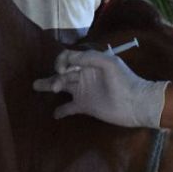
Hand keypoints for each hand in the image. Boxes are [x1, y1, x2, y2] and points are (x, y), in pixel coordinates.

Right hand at [32, 49, 166, 127]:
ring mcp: (84, 91)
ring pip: (62, 87)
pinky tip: (54, 113)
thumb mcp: (108, 63)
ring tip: (36, 86)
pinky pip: (69, 107)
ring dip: (50, 86)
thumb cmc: (124, 81)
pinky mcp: (86, 106)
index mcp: (89, 63)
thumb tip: (68, 59)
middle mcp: (84, 76)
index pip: (69, 58)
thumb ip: (88, 58)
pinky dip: (61, 110)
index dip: (61, 62)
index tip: (62, 71)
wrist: (136, 104)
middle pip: (63, 73)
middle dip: (52, 76)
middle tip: (47, 85)